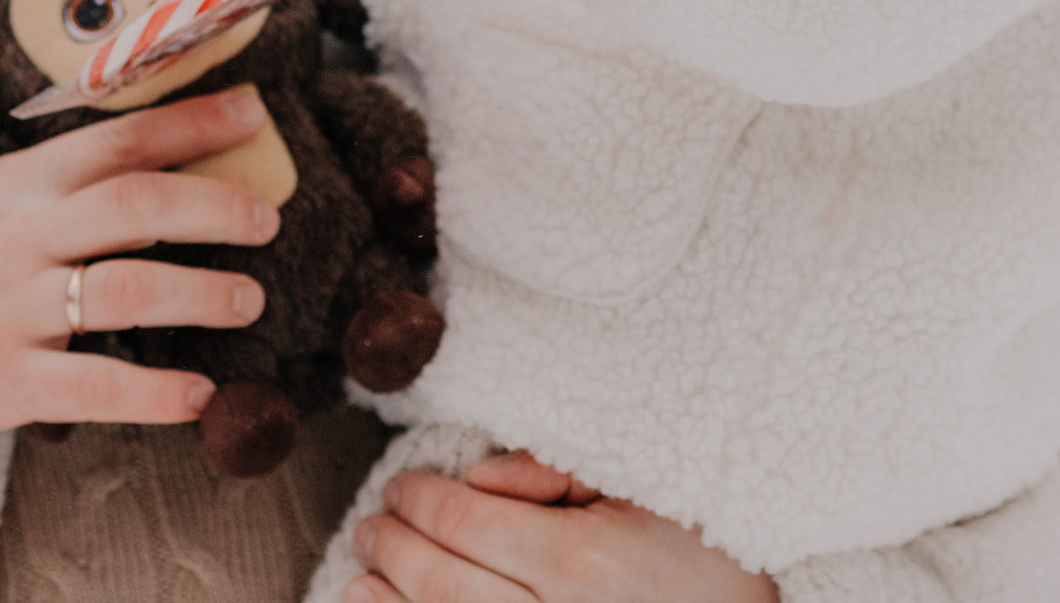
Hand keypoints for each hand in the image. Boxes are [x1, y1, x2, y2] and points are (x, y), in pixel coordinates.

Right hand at [0, 88, 279, 462]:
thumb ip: (51, 192)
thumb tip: (153, 179)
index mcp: (14, 184)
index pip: (117, 138)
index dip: (193, 123)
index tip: (253, 113)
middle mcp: (17, 238)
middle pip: (137, 203)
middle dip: (216, 205)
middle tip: (268, 217)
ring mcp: (10, 311)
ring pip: (128, 288)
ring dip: (203, 291)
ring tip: (249, 300)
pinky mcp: (3, 383)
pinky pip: (96, 387)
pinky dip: (156, 393)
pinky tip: (198, 396)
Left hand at [348, 451, 778, 602]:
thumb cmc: (698, 550)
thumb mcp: (634, 491)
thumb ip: (550, 478)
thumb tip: (475, 481)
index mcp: (580, 563)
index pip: (464, 522)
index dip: (418, 499)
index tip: (401, 486)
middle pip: (439, 582)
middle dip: (393, 544)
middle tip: (373, 522)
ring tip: (361, 578)